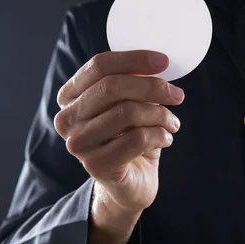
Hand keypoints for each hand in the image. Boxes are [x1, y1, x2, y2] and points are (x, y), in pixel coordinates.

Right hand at [54, 50, 183, 213]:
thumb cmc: (130, 139)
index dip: (134, 59)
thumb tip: (157, 63)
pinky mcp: (96, 165)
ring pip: (128, 112)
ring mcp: (78, 143)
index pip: (99, 66)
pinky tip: (166, 139)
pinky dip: (160, 135)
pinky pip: (137, 138)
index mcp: (70, 97)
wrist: (130, 184)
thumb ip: (132, 83)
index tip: (164, 61)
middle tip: (177, 95)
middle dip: (153, 87)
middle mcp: (67, 119)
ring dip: (161, 115)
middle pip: (112, 87)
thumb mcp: (129, 105)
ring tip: (172, 123)